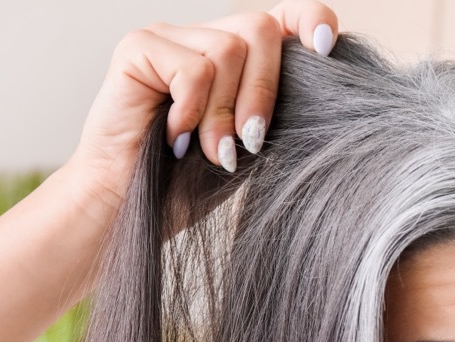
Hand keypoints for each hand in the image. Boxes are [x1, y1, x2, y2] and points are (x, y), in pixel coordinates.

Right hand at [64, 0, 338, 219]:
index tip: (326, 52)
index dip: (311, 21)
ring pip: (228, 49)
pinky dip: (192, 111)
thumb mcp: (250, 144)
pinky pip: (194, 69)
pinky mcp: (139, 48)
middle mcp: (203, 38)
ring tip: (209, 150)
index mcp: (237, 60)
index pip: (285, 16)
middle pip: (260, 28)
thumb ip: (276, 108)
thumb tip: (322, 77)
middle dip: (263, 92)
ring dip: (224, 112)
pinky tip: (175, 136)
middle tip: (248, 141)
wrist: (129, 209)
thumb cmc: (188, 183)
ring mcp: (169, 39)